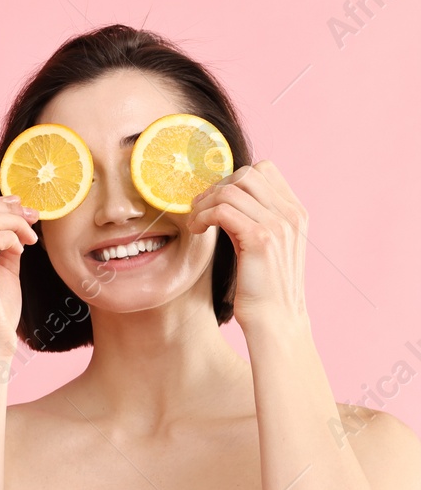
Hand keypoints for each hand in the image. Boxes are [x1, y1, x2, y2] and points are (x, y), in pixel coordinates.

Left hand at [187, 161, 308, 332]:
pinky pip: (222, 211)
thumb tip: (223, 196)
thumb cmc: (263, 285)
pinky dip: (203, 216)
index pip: (264, 170)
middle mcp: (291, 214)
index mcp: (295, 212)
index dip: (233, 179)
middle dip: (216, 188)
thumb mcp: (263, 244)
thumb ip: (253, 218)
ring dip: (204, 203)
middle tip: (199, 209)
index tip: (214, 199)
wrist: (275, 319)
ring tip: (195, 222)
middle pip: (246, 174)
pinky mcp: (260, 239)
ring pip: (230, 190)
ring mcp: (279, 225)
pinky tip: (196, 230)